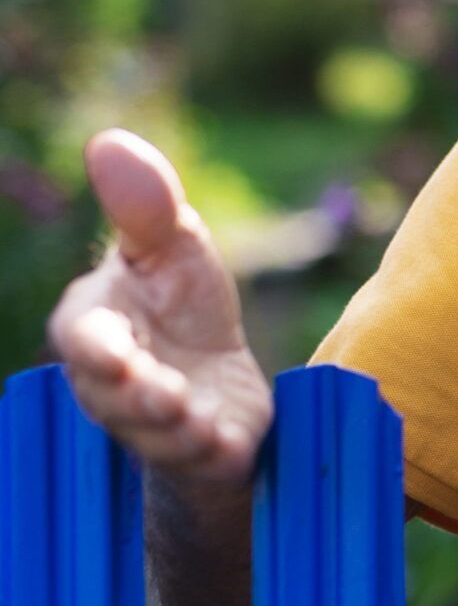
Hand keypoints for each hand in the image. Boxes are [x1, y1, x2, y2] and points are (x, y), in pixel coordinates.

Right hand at [45, 130, 273, 483]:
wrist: (222, 378)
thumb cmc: (182, 304)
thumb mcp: (173, 247)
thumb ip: (144, 206)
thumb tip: (108, 141)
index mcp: (99, 332)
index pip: (81, 341)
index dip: (95, 350)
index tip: (115, 353)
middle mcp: (118, 388)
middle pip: (113, 399)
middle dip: (134, 398)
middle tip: (160, 395)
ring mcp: (161, 428)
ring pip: (156, 438)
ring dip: (174, 431)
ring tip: (194, 421)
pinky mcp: (208, 455)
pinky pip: (205, 464)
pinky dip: (214, 457)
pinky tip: (227, 446)